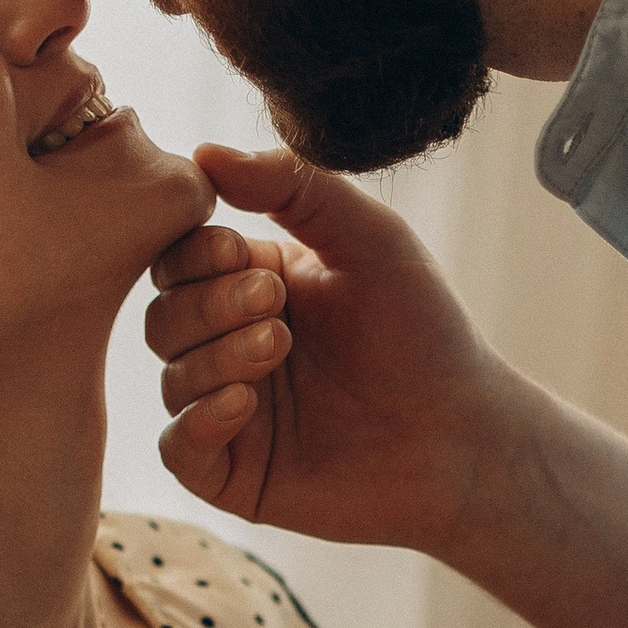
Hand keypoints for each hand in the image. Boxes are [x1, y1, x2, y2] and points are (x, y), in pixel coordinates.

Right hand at [145, 143, 627, 627]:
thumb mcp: (367, 238)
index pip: (181, 259)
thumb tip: (203, 153)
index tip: (244, 256)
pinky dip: (197, 420)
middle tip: (276, 306)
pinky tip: (244, 403)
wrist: (463, 437)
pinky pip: (176, 447)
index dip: (197, 254)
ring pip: (171, 376)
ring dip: (215, 355)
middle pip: (165, 316)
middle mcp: (234, 346)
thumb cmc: (424, 334)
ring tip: (278, 347)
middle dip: (209, 304)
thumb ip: (292, 185)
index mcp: (256, 286)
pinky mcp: (233, 474)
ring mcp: (230, 413)